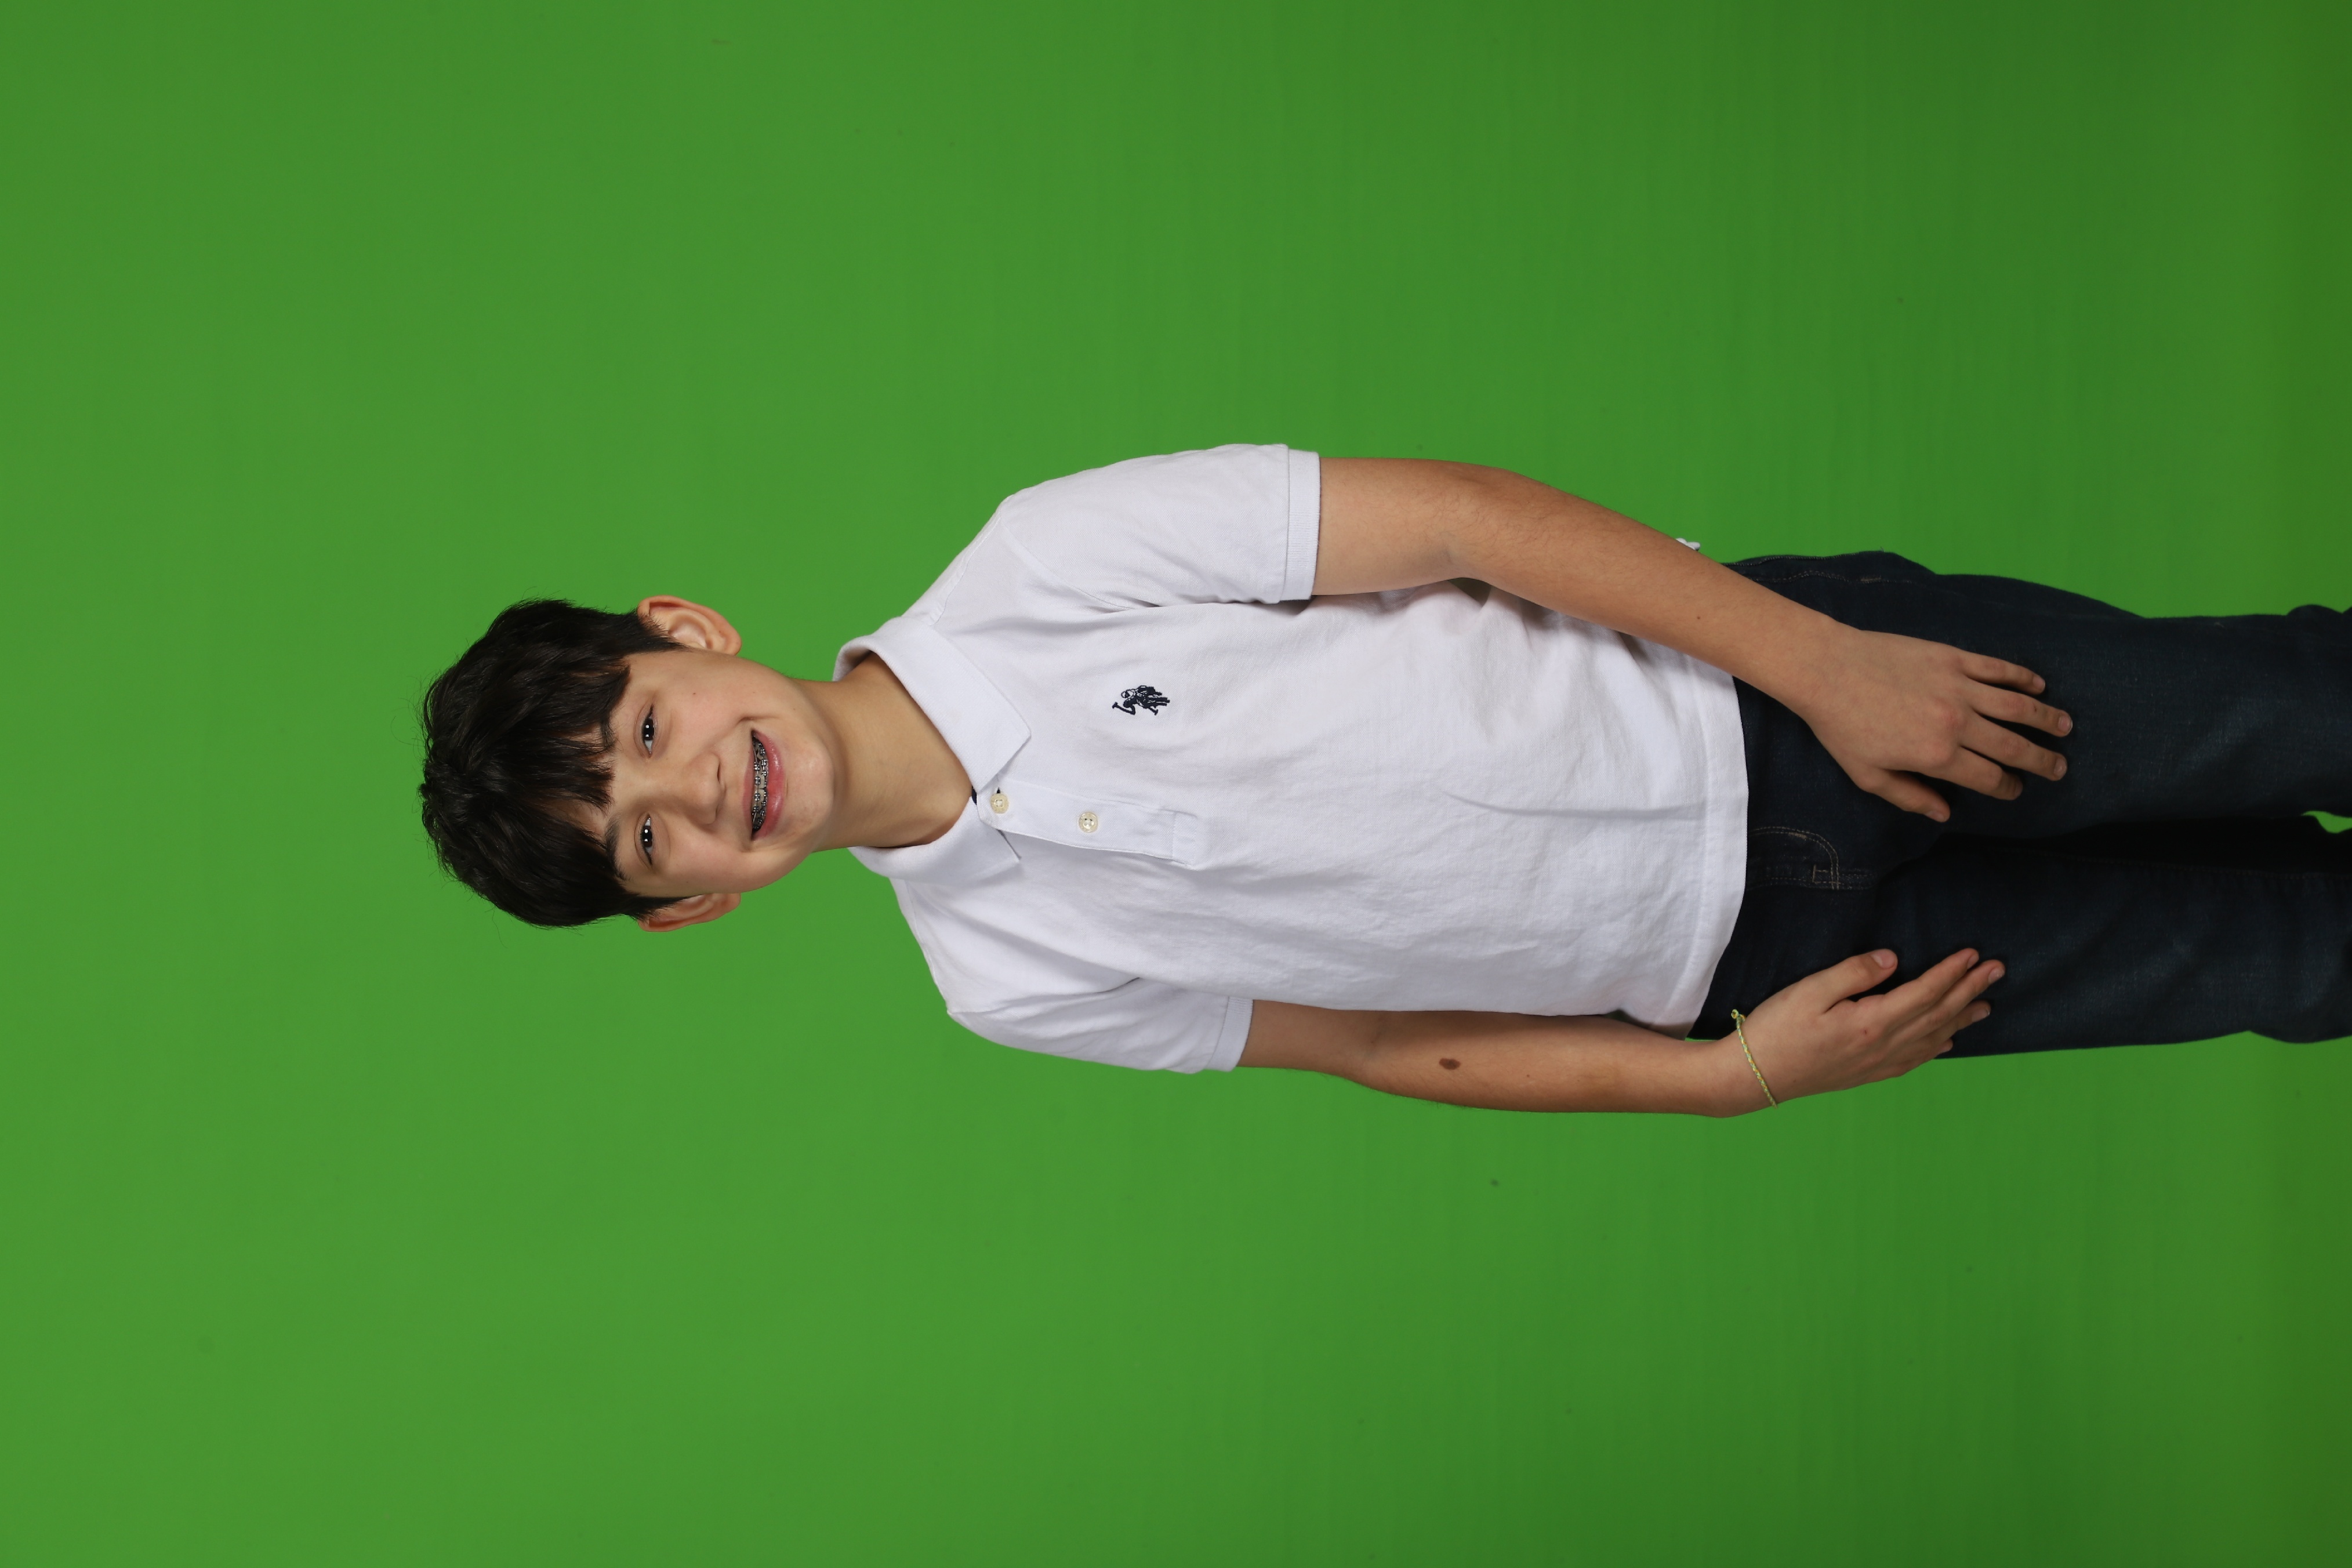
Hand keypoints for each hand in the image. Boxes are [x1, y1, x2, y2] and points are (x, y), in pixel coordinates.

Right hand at [1726, 948, 2000, 1107]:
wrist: (1755, 1076)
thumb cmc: (1777, 1029)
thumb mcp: (1809, 990)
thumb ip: (1854, 973)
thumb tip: (1893, 959)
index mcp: (1872, 1023)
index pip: (1925, 992)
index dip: (1952, 972)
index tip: (1975, 953)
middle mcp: (1883, 1047)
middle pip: (1938, 1015)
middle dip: (1970, 991)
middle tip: (1998, 971)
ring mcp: (1878, 1064)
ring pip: (1933, 1039)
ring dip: (1962, 1019)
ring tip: (1986, 1004)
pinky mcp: (1868, 1074)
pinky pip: (1915, 1060)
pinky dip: (1938, 1047)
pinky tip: (1947, 1041)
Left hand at [1788, 626, 2072, 820]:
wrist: (1825, 668)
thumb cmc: (1840, 726)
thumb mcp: (1867, 775)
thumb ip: (1909, 796)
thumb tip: (1944, 813)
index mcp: (1937, 756)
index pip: (1989, 778)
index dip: (2008, 787)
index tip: (2017, 790)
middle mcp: (1957, 722)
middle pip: (2013, 746)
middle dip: (2041, 760)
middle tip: (2060, 767)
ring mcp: (1958, 687)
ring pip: (2017, 705)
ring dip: (2046, 718)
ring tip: (2065, 726)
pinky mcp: (1952, 657)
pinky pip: (1998, 669)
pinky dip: (2022, 677)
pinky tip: (2038, 685)